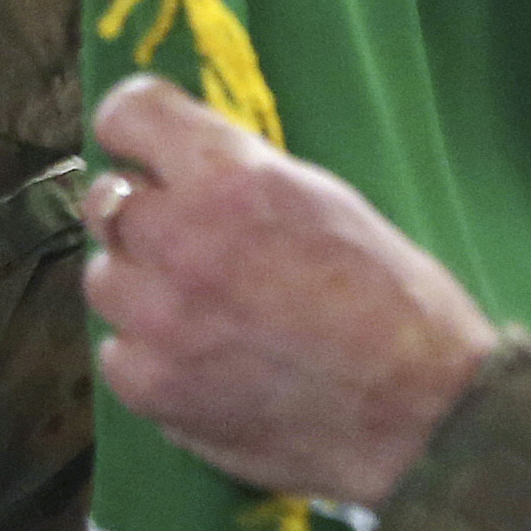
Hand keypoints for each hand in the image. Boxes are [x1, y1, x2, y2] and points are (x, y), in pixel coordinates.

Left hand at [80, 74, 496, 507]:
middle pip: (105, 200)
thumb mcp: (320, 197)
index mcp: (228, 177)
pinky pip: (117, 353)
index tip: (144, 147)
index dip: (134, 129)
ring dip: (142, 287)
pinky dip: (149, 355)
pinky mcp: (151, 387)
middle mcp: (180, 238)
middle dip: (143, 213)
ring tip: (205, 310)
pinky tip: (202, 361)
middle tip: (187, 239)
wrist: (425, 416)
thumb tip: (171, 161)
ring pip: (104, 279)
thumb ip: (233, 172)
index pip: (125, 114)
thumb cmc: (392, 301)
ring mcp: (158, 318)